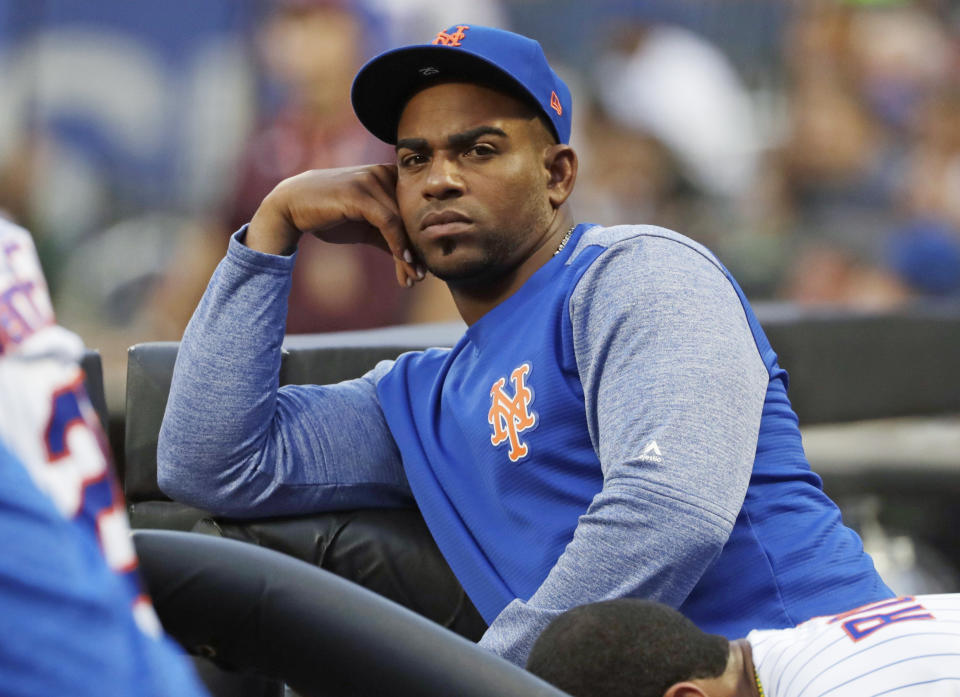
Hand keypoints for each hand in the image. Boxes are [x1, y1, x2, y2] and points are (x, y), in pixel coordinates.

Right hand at [247, 165, 422, 286]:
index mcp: (389, 175)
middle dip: (416, 250)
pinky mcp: (360, 192)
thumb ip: (388, 235)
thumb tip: (413, 258)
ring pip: (402, 222)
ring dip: (409, 254)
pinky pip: (388, 222)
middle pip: (410, 217)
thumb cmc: (329, 214)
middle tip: (422, 277)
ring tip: (414, 277)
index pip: (412, 210)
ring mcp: (372, 179)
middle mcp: (383, 173)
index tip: (424, 266)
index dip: (420, 239)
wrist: (291, 206)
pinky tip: (404, 261)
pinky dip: (398, 244)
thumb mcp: (365, 226)